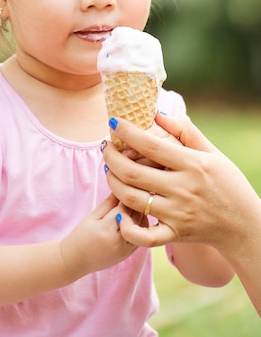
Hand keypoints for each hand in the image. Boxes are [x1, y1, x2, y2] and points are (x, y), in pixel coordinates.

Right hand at [59, 194, 137, 278]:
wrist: (76, 260)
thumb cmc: (81, 236)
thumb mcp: (92, 216)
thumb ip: (108, 203)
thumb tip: (120, 189)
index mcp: (106, 230)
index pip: (124, 208)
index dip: (127, 197)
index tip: (127, 188)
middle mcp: (118, 242)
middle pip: (136, 218)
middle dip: (136, 205)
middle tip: (134, 194)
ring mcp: (125, 251)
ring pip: (142, 228)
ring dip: (140, 215)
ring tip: (134, 206)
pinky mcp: (128, 255)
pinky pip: (140, 237)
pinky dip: (140, 227)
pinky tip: (134, 219)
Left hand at [102, 113, 258, 253]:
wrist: (244, 225)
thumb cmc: (228, 184)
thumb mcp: (212, 153)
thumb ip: (185, 132)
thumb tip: (157, 114)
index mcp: (192, 165)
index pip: (151, 145)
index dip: (127, 132)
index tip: (114, 122)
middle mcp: (182, 189)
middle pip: (133, 173)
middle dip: (111, 157)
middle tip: (105, 147)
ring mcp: (177, 214)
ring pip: (132, 199)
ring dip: (112, 183)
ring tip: (108, 170)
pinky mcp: (174, 234)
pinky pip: (144, 236)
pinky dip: (127, 227)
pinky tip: (119, 212)